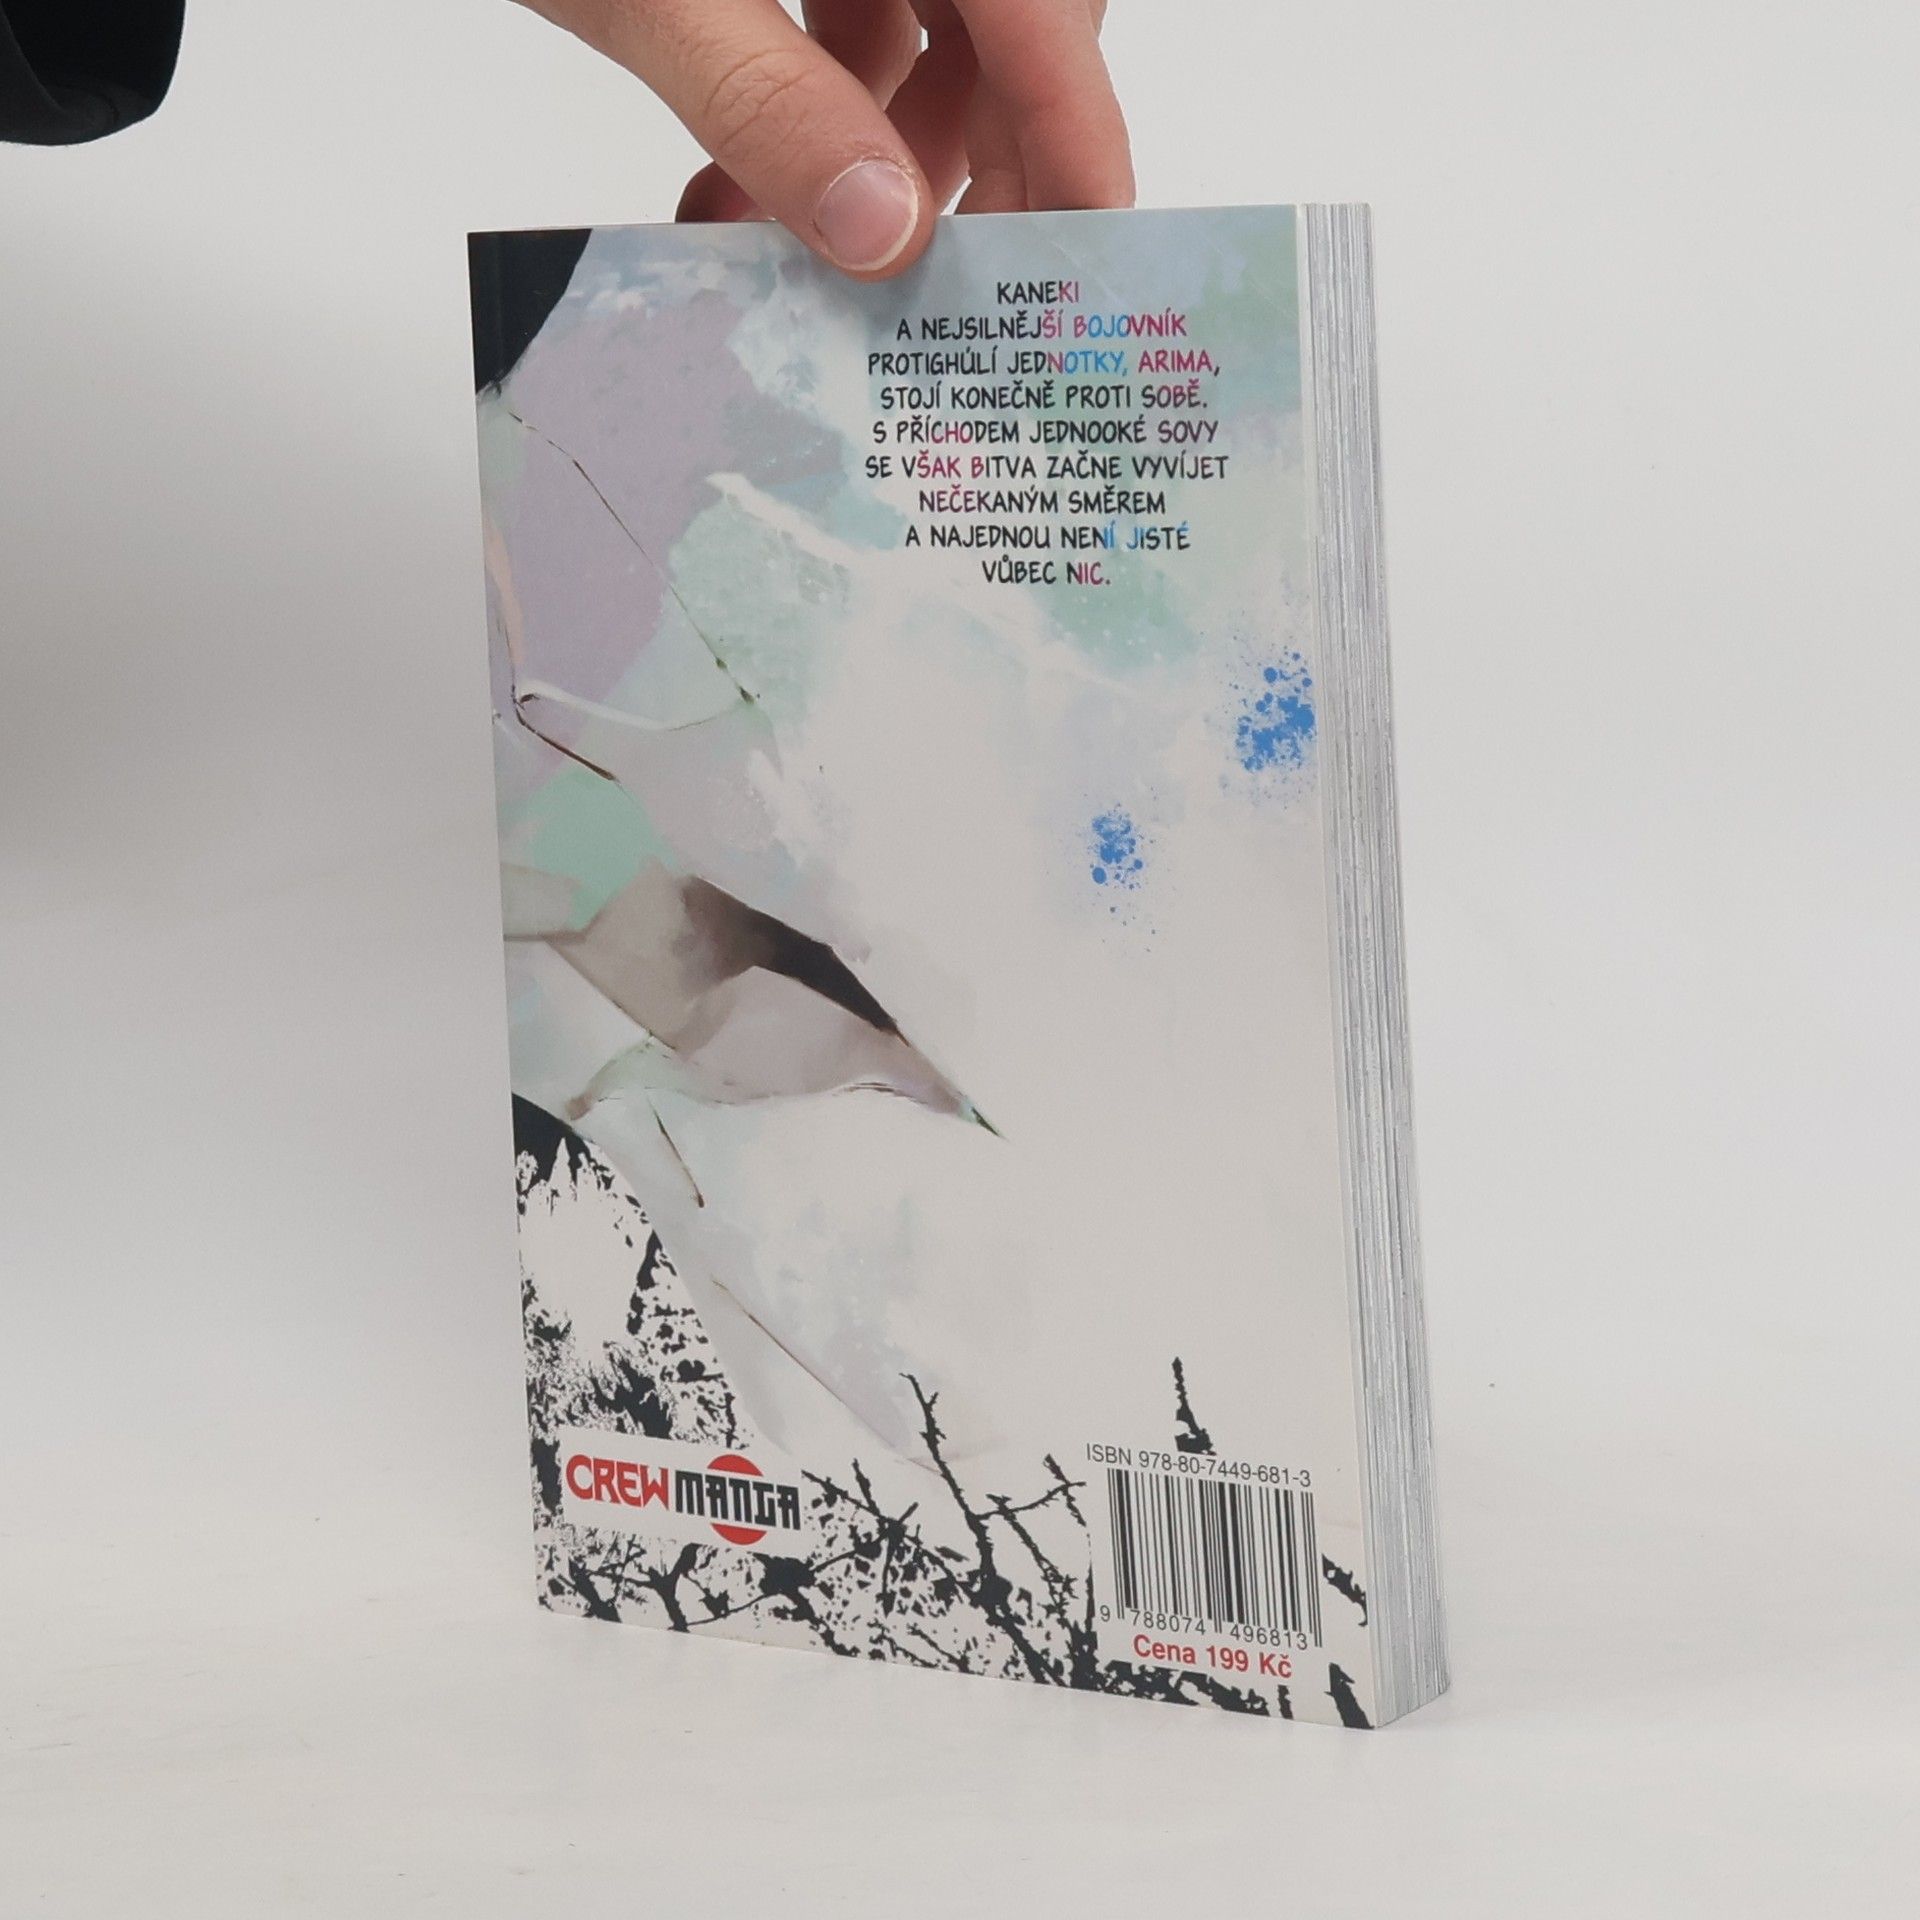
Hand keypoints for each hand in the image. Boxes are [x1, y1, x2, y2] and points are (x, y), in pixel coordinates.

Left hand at [518, 1, 1131, 276]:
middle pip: (1011, 32)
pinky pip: (854, 20)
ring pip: (933, 38)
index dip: (1079, 139)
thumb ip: (765, 101)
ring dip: (876, 163)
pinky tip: (742, 193)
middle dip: (974, 174)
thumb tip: (878, 234)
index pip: (1047, 6)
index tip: (1087, 265)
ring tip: (798, 262)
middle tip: (944, 306)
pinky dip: (811, 113)